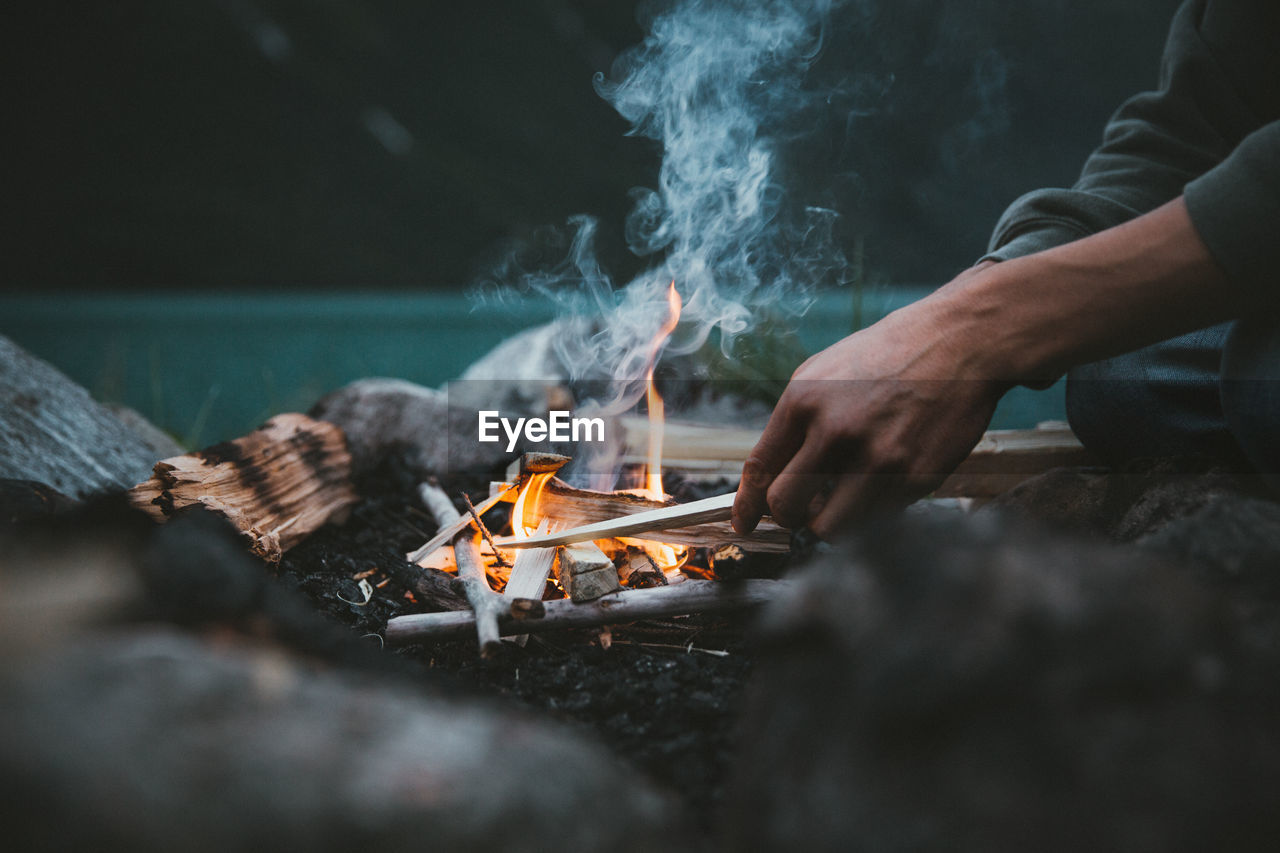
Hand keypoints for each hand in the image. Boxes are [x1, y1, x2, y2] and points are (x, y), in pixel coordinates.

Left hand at [732, 263, 1006, 538]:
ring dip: (831, 522)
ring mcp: (876, 456)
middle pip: (784, 506)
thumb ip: (796, 421)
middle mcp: (834, 429)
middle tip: (802, 511)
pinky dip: (873, 511)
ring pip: (828, 527)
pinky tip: (886, 481)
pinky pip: (876, 519)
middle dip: (787, 517)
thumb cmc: (891, 355)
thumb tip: (772, 474)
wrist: (960, 341)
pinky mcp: (914, 477)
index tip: (742, 524)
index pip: (759, 467)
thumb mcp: (826, 372)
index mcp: (804, 399)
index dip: (746, 504)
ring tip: (845, 500)